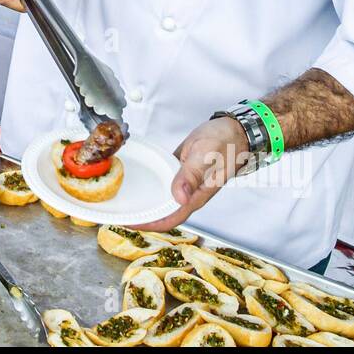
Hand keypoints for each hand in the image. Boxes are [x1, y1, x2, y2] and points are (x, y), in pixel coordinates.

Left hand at [131, 117, 249, 230]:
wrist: (235, 129)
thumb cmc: (225, 140)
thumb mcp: (206, 154)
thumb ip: (192, 174)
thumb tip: (179, 197)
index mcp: (197, 194)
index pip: (170, 219)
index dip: (150, 224)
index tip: (130, 222)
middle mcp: (189, 193)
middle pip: (163, 213)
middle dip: (142, 217)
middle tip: (118, 213)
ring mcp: (185, 183)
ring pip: (162, 199)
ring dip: (144, 202)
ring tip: (121, 200)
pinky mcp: (180, 172)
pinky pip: (164, 183)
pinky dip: (151, 185)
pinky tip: (136, 180)